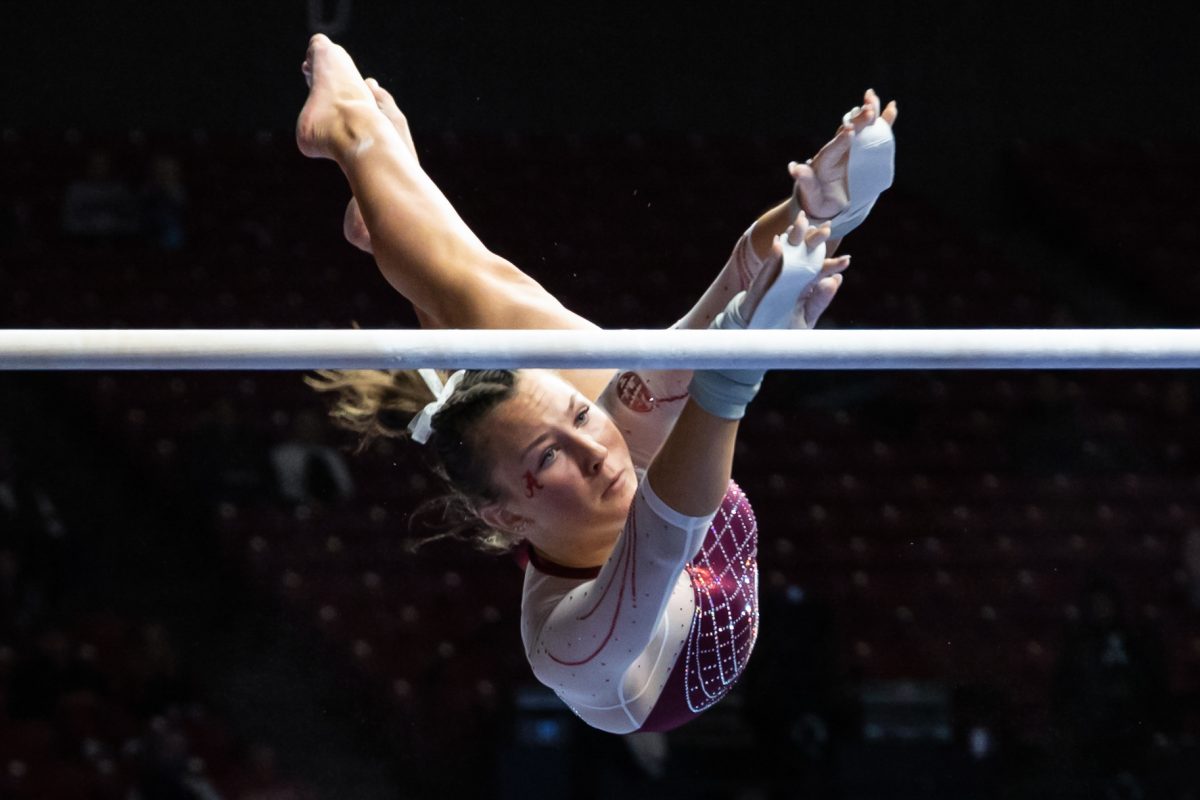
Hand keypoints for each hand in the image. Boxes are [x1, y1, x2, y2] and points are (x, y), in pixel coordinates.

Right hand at [741, 212, 849, 329]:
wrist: (758, 337)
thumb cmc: (783, 326)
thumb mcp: (807, 317)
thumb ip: (820, 300)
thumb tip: (836, 280)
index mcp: (804, 286)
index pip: (819, 271)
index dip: (832, 264)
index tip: (846, 260)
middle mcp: (789, 279)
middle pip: (803, 256)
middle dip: (814, 240)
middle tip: (827, 228)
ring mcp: (772, 280)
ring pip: (784, 255)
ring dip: (792, 239)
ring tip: (801, 223)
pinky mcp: (758, 286)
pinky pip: (765, 271)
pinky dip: (771, 258)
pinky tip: (777, 244)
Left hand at [790, 88, 897, 221]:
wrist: (824, 202)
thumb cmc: (816, 200)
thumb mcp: (810, 194)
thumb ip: (805, 181)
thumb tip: (794, 168)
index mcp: (824, 161)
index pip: (833, 149)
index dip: (842, 140)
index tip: (849, 130)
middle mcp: (837, 150)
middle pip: (847, 132)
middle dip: (858, 121)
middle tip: (868, 108)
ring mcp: (850, 149)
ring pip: (859, 128)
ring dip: (868, 113)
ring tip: (873, 97)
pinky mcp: (862, 151)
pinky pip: (873, 134)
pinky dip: (882, 121)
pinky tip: (891, 107)